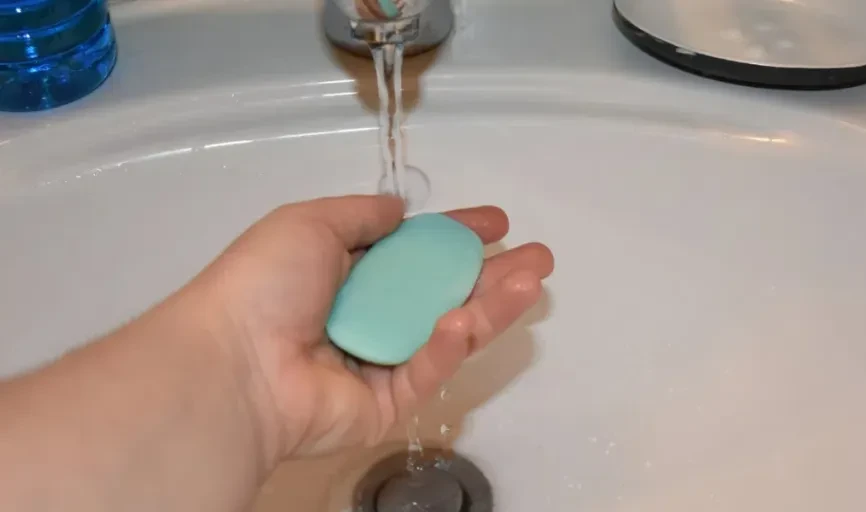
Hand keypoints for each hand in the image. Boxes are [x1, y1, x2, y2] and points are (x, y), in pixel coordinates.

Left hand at [183, 195, 552, 461]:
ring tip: (531, 282)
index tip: (495, 224)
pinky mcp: (386, 404)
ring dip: (491, 306)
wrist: (236, 362)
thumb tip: (400, 211)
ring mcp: (379, 362)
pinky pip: (425, 370)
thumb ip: (362, 215)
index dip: (454, 236)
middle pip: (442, 293)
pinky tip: (466, 320)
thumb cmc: (265, 284)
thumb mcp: (309, 223)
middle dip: (492, 275)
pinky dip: (447, 345)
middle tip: (537, 258)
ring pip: (446, 332)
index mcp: (346, 274)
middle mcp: (367, 316)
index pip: (414, 253)